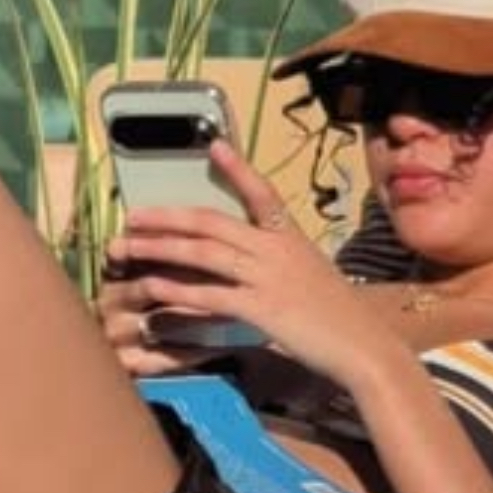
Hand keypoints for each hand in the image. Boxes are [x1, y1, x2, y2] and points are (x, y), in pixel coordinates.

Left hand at [115, 139, 409, 390]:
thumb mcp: (311, 276)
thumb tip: (249, 259)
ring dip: (161, 248)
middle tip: (132, 216)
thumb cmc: (339, 318)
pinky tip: (153, 286)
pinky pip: (211, 294)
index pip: (262, 193)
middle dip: (167, 217)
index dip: (238, 169)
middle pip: (212, 222)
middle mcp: (276, 249)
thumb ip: (279, 263)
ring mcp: (268, 277)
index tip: (214, 145)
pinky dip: (179, 289)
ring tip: (127, 247)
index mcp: (291, 237)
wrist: (364, 347)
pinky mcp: (261, 308)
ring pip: (204, 253)